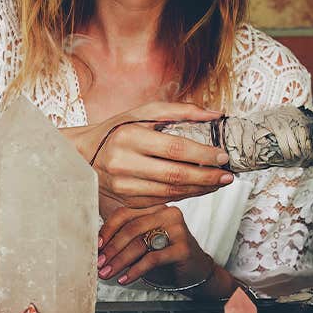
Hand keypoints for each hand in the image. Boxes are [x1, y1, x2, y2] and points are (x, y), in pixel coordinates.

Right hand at [63, 102, 231, 208]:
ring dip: (200, 189)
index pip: (175, 148)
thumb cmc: (118, 129)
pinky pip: (162, 201)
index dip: (203, 154)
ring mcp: (124, 187)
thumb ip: (180, 111)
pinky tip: (198, 189)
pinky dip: (184, 196)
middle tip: (228, 175)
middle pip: (175, 175)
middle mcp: (124, 163)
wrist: (84, 155)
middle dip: (207, 177)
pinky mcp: (127, 202)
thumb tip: (216, 115)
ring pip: (171, 193)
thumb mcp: (144, 113)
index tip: (223, 156)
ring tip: (218, 182)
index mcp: (129, 136)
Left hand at [97, 205, 214, 287]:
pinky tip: (125, 279)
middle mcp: (167, 213)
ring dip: (119, 261)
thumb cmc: (166, 255)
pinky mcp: (183, 247)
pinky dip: (135, 270)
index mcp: (155, 207)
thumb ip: (126, 237)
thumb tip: (98, 246)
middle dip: (111, 249)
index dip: (107, 230)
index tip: (96, 246)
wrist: (196, 270)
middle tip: (99, 264)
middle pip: (130, 229)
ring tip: (107, 273)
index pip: (125, 213)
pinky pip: (152, 259)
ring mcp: (177, 229)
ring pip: (140, 244)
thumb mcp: (145, 242)